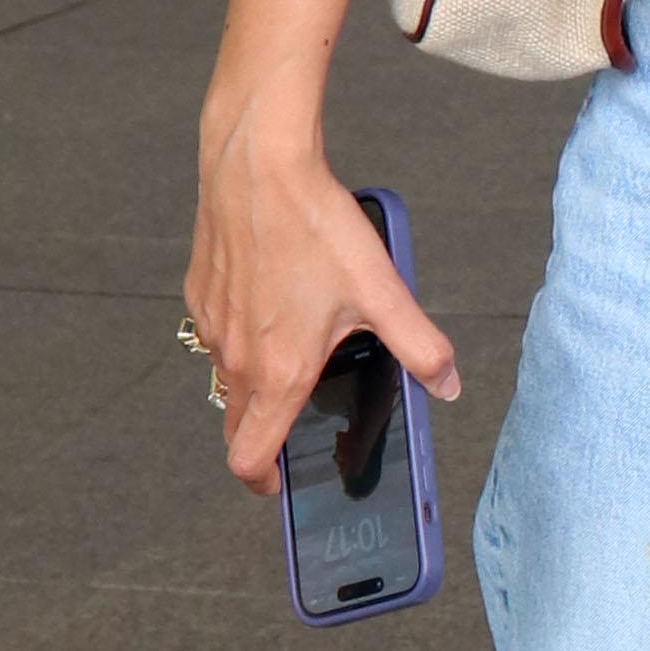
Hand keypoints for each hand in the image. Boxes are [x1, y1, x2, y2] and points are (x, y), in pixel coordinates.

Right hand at [186, 123, 458, 497]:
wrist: (257, 166)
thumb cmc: (316, 227)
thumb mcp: (382, 291)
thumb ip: (420, 346)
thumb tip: (449, 386)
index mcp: (279, 372)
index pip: (249, 458)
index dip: (262, 483)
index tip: (279, 484)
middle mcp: (238, 359)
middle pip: (235, 426)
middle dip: (260, 439)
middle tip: (290, 430)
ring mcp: (213, 326)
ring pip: (226, 377)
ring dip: (252, 383)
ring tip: (292, 356)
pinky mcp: (199, 293)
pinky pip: (216, 333)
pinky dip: (238, 337)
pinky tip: (270, 305)